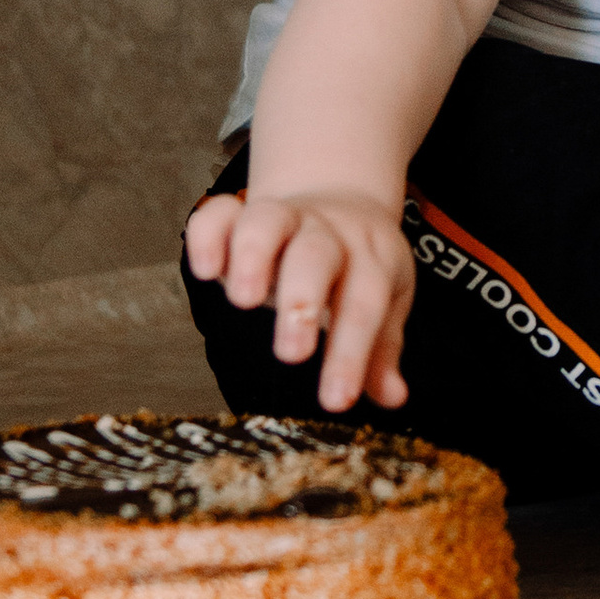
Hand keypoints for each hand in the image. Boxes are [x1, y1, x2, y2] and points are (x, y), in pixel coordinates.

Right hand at [184, 188, 414, 412]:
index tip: (336, 401)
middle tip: (292, 354)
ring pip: (269, 221)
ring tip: (243, 301)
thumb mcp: (385, 301)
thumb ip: (382, 351)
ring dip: (255, 255)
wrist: (342, 196)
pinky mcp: (239, 214)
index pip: (364, 304)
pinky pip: (219, 214)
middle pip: (316, 255)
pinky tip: (205, 270)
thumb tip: (394, 397)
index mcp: (369, 258)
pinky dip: (207, 235)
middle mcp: (326, 234)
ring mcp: (282, 218)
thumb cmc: (359, 266)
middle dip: (302, 301)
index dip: (351, 354)